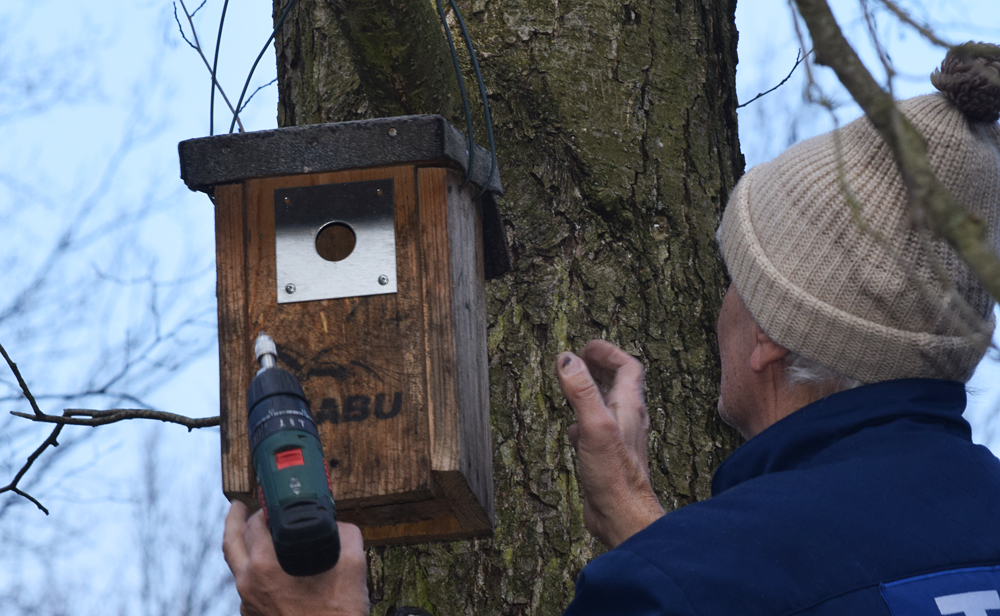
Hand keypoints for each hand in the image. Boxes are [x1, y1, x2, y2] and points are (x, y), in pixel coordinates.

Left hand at [223, 500, 369, 615]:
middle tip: (240, 505)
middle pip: (232, 542)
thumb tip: (338, 524)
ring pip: (236, 565)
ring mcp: (248, 604)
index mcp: (266, 566)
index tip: (266, 495)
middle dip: (237, 520)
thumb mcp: (352, 565)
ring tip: (248, 531)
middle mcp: (249, 584)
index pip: (253, 524)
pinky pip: (247, 585)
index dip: (261, 505)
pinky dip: (252, 568)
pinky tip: (270, 565)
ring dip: (240, 544)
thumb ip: (346, 534)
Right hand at [556, 340, 664, 547]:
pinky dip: (584, 421)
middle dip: (600, 367)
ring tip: (573, 386)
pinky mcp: (608, 458)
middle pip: (619, 384)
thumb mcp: (595, 426)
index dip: (609, 352)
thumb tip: (567, 359)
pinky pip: (598, 431)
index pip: (628, 367)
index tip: (586, 347)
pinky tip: (573, 429)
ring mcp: (619, 440)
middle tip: (579, 359)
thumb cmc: (615, 475)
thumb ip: (582, 391)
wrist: (622, 515)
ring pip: (608, 407)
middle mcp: (627, 421)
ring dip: (592, 392)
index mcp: (628, 407)